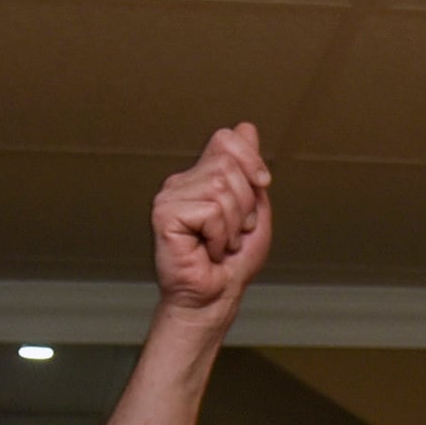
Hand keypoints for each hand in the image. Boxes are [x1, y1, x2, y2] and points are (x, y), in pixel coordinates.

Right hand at [153, 125, 273, 321]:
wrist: (215, 297)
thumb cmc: (232, 261)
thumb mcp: (253, 208)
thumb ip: (249, 170)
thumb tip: (246, 127)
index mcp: (200, 176)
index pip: (227, 139)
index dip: (251, 160)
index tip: (261, 185)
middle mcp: (181, 182)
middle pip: (229, 164)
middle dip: (245, 204)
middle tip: (233, 232)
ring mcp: (169, 197)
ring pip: (222, 188)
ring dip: (233, 225)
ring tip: (220, 244)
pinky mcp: (164, 215)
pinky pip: (211, 211)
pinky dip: (220, 236)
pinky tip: (207, 250)